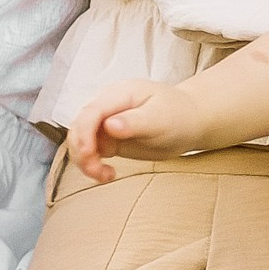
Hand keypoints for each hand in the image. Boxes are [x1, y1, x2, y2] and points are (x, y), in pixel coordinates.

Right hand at [66, 80, 201, 176]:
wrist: (189, 122)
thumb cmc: (178, 115)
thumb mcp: (161, 118)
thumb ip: (135, 121)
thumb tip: (109, 125)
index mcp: (120, 93)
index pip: (92, 111)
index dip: (84, 132)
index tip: (89, 153)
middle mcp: (107, 105)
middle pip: (79, 126)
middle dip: (81, 150)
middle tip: (98, 171)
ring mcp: (105, 121)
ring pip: (80, 140)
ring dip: (84, 160)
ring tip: (103, 175)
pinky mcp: (108, 138)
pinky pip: (90, 151)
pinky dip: (92, 164)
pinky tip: (107, 174)